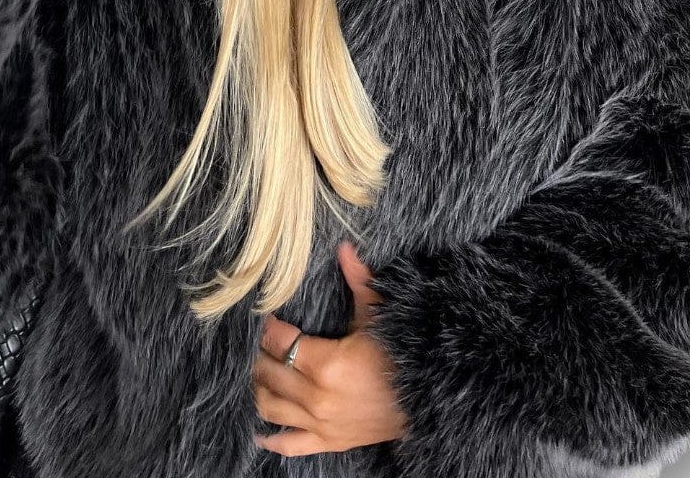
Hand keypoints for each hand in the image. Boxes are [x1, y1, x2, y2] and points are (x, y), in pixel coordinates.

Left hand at [251, 240, 407, 456]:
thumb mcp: (379, 314)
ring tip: (261, 372)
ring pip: (270, 406)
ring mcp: (320, 423)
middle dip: (260, 355)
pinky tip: (260, 430)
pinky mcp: (328, 442)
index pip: (280, 341)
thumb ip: (358, 279)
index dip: (269, 328)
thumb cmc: (403, 353)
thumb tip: (344, 247)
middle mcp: (317, 397)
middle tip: (261, 343)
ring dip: (259, 388)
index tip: (267, 318)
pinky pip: (290, 444)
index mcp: (326, 363)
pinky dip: (271, 438)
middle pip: (268, 373)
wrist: (430, 398)